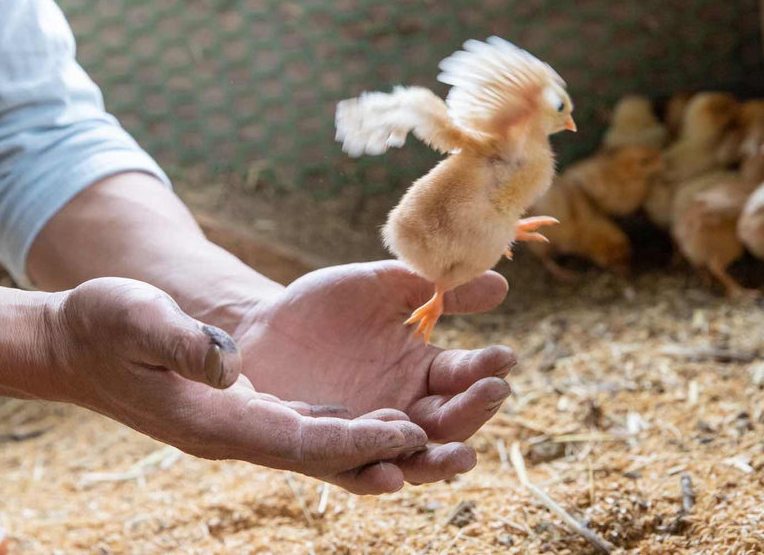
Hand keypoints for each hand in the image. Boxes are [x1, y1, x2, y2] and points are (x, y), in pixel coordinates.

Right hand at [42, 278, 427, 492]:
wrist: (77, 343)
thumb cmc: (102, 326)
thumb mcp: (134, 318)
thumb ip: (178, 342)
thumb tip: (227, 363)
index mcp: (215, 423)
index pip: (296, 443)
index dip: (355, 443)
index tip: (408, 434)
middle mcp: (239, 433)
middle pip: (328, 455)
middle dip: (392, 454)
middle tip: (461, 452)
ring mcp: (245, 425)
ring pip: (329, 446)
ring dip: (387, 447)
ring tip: (450, 442)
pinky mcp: (250, 409)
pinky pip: (315, 426)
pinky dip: (360, 428)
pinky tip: (400, 416)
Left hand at [233, 261, 515, 488]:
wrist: (258, 328)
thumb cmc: (324, 305)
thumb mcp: (381, 286)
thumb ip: (432, 288)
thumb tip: (501, 284)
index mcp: (421, 369)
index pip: (463, 376)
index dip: (486, 368)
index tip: (505, 357)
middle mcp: (404, 409)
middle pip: (448, 422)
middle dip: (474, 411)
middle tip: (493, 392)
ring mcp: (369, 434)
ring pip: (413, 459)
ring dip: (439, 461)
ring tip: (463, 457)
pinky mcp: (330, 452)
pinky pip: (355, 473)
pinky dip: (376, 479)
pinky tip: (392, 475)